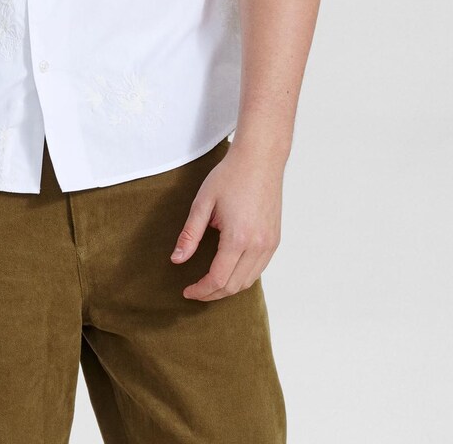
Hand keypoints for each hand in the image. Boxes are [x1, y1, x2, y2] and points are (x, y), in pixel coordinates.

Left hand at [169, 147, 282, 299]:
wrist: (260, 159)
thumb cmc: (230, 176)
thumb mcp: (203, 202)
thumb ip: (190, 234)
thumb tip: (177, 260)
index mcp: (238, 238)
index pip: (218, 279)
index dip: (201, 290)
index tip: (187, 291)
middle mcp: (258, 245)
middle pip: (234, 286)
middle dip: (213, 294)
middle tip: (195, 291)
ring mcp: (269, 244)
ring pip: (249, 281)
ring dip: (228, 288)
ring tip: (210, 284)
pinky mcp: (275, 239)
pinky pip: (259, 269)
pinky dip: (243, 276)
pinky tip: (229, 270)